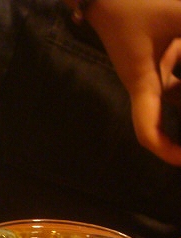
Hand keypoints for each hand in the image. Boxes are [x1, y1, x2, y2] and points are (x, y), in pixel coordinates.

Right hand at [85, 0, 180, 164]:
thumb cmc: (132, 0)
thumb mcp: (177, 14)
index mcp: (140, 81)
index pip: (148, 131)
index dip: (166, 151)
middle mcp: (144, 79)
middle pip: (168, 114)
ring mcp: (150, 65)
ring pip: (175, 92)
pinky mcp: (155, 50)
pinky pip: (175, 70)